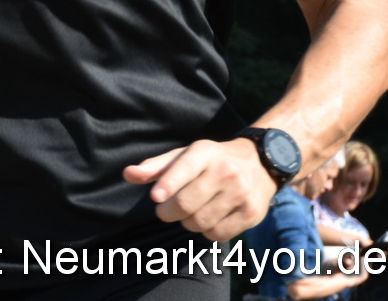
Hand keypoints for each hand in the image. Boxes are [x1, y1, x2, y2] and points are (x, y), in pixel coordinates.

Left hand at [122, 137, 277, 240]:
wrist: (260, 163)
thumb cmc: (211, 160)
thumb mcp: (184, 155)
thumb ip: (155, 166)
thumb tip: (127, 174)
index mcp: (205, 153)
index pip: (183, 168)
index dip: (167, 185)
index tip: (155, 197)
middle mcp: (226, 172)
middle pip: (187, 204)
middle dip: (168, 212)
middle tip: (164, 211)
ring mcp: (241, 194)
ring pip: (200, 222)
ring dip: (187, 222)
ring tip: (188, 213)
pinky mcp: (252, 214)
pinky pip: (218, 234)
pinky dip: (206, 232)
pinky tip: (207, 219)